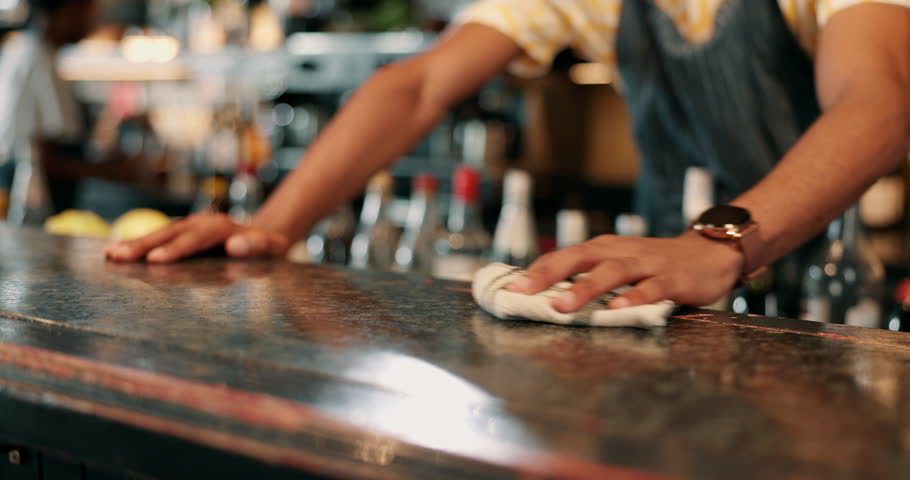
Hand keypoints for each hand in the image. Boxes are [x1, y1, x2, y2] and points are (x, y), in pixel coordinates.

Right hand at [105, 213, 289, 262]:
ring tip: (109, 255)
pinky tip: (112, 253)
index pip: (194, 240)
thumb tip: (235, 246)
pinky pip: (157, 238)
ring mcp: (188, 226)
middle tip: (118, 257)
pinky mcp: (181, 233)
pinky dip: (136, 244)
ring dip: (134, 244)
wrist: (264, 234)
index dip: (174, 250)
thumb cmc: (268, 246)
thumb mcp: (272, 246)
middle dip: (143, 245)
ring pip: (159, 234)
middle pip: (169, 234)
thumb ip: (257, 246)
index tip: (155, 260)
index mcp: (220, 227)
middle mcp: (200, 223)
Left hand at [507, 231, 744, 310]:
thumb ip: (590, 278)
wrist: (711, 252)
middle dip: (549, 275)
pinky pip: (651, 288)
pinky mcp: (673, 278)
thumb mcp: (619, 264)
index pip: (563, 256)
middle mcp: (620, 252)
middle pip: (580, 258)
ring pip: (612, 272)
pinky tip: (617, 310)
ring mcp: (647, 264)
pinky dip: (633, 298)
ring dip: (585, 288)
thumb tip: (547, 298)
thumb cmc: (654, 264)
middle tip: (523, 292)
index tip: (510, 288)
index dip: (536, 271)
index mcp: (603, 249)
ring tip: (562, 305)